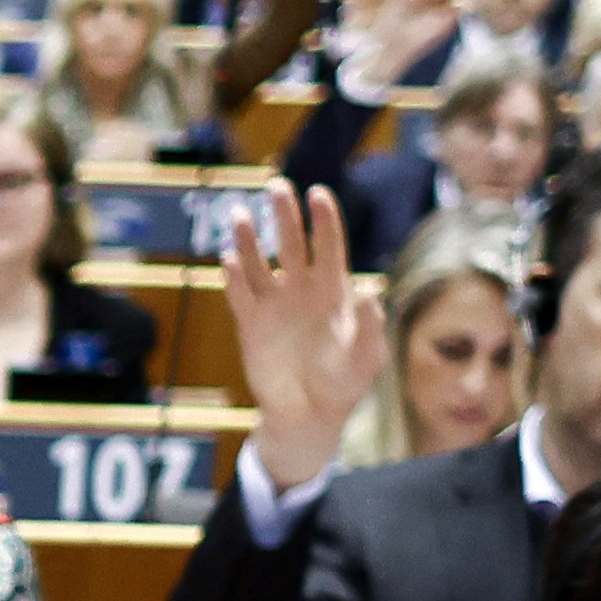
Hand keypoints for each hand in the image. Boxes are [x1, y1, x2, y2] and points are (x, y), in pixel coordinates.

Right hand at [208, 184, 381, 480]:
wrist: (309, 414)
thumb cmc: (345, 384)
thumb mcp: (367, 357)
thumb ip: (370, 325)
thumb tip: (369, 289)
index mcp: (333, 290)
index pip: (329, 245)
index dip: (324, 219)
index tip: (318, 193)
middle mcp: (302, 289)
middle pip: (292, 242)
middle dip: (285, 214)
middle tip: (278, 186)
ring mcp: (274, 305)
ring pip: (259, 261)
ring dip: (250, 238)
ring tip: (241, 215)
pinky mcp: (250, 324)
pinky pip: (240, 294)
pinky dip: (234, 276)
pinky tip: (230, 260)